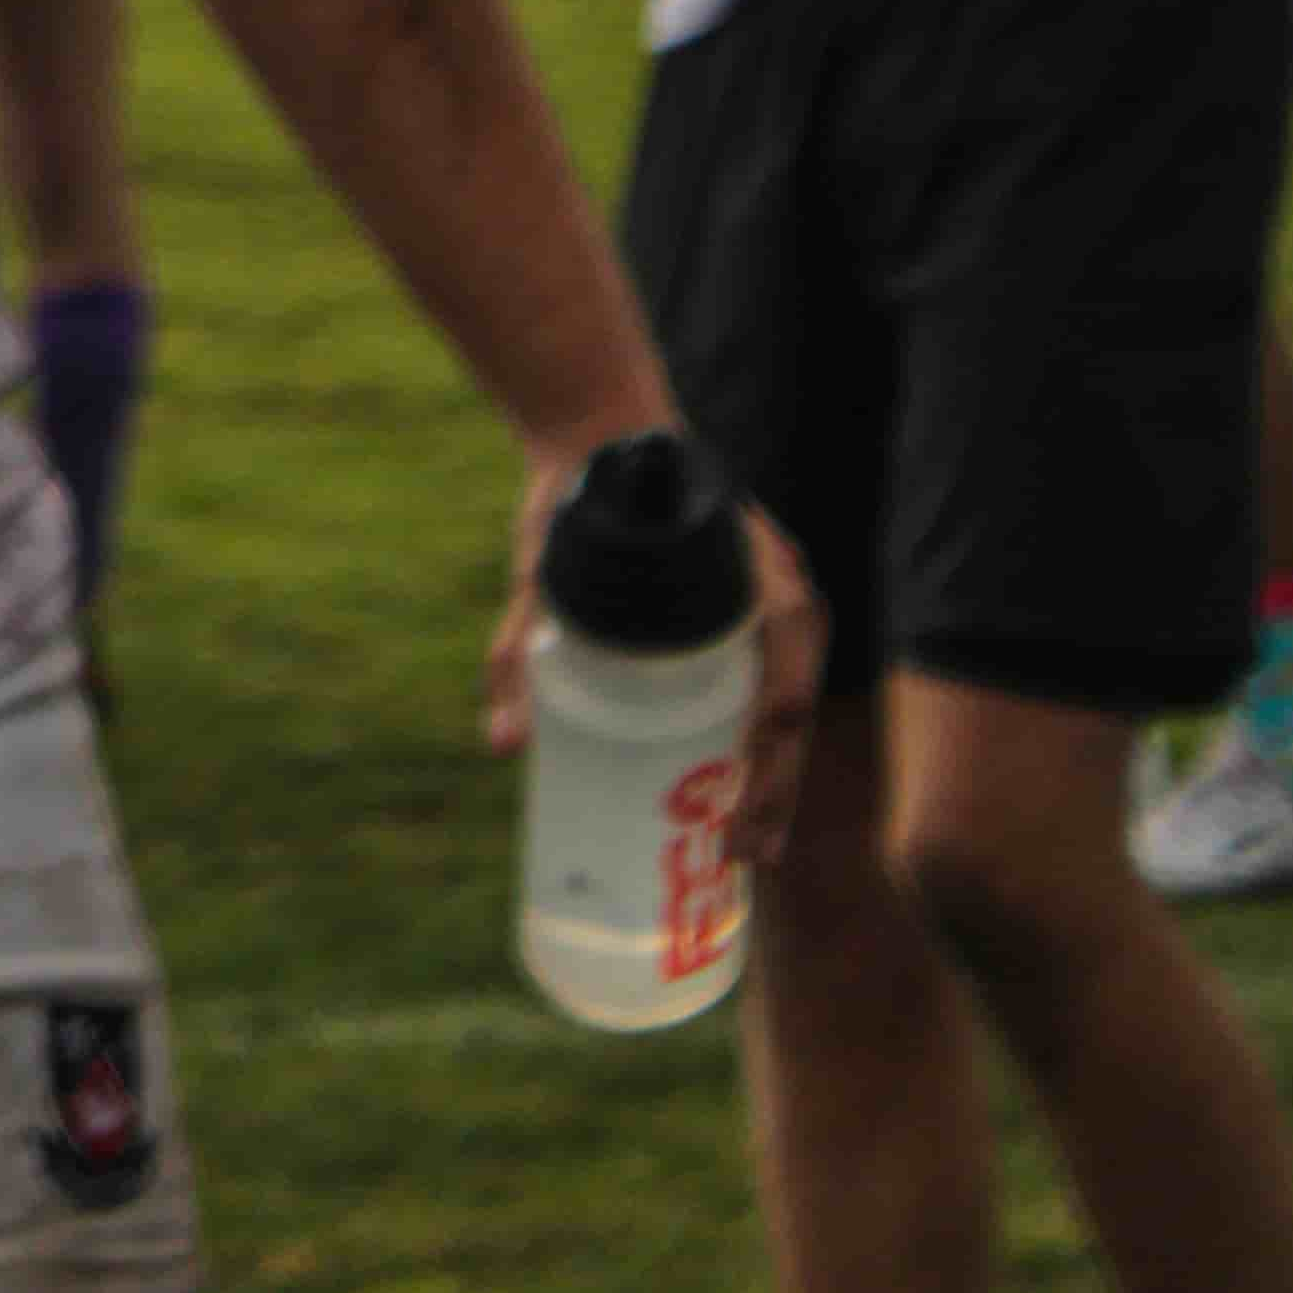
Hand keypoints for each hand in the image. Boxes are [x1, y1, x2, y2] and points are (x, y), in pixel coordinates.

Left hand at [483, 459, 821, 871]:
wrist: (598, 431)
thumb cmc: (576, 503)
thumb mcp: (546, 578)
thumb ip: (521, 650)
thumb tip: (502, 748)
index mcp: (752, 582)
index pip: (781, 694)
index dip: (767, 771)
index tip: (738, 825)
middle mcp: (776, 591)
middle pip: (790, 711)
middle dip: (774, 792)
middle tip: (742, 861)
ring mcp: (769, 596)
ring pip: (787, 699)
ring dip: (774, 773)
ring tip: (750, 845)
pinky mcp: (749, 603)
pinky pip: (770, 675)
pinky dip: (763, 734)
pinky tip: (742, 784)